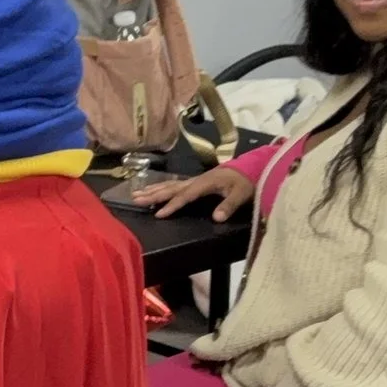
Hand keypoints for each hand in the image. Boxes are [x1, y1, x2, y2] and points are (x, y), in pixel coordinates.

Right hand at [127, 168, 255, 220]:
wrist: (250, 168)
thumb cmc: (245, 182)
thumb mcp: (241, 195)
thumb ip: (229, 206)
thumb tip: (216, 218)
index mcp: (205, 183)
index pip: (186, 196)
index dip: (173, 205)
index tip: (159, 214)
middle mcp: (196, 181)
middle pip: (171, 188)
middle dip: (153, 194)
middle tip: (135, 199)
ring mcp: (194, 180)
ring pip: (170, 185)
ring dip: (153, 190)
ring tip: (136, 194)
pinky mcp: (195, 182)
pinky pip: (174, 185)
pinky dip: (161, 187)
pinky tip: (152, 189)